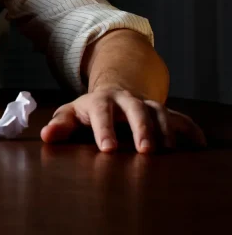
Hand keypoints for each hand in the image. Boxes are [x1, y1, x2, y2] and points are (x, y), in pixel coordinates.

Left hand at [40, 88, 205, 152]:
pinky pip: (179, 118)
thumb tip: (45, 135)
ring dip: (165, 130)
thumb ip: (60, 125)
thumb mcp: (71, 114)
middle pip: (135, 110)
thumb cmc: (88, 111)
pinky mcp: (162, 112)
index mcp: (100, 101)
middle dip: (141, 129)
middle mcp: (126, 100)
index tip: (108, 150)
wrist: (114, 92)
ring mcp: (146, 104)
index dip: (104, 130)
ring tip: (169, 151)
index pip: (101, 112)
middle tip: (145, 151)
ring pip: (159, 112)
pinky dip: (189, 129)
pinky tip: (198, 144)